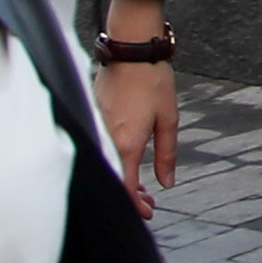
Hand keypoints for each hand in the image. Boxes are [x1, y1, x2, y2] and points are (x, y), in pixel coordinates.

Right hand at [96, 55, 179, 212]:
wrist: (132, 50)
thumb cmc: (153, 81)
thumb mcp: (168, 119)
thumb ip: (166, 154)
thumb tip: (166, 182)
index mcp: (126, 142)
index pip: (124, 186)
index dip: (134, 205)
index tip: (147, 212)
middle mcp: (106, 138)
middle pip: (113, 178)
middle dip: (130, 196)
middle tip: (148, 202)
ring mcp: (97, 126)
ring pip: (106, 163)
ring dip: (123, 178)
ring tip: (143, 185)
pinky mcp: (93, 115)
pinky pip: (101, 147)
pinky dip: (114, 161)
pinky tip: (128, 161)